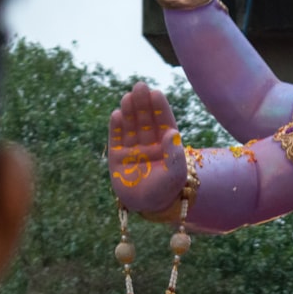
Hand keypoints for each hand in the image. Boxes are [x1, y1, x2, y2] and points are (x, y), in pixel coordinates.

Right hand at [108, 82, 187, 213]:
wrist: (148, 207)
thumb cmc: (166, 190)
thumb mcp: (175, 173)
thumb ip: (174, 153)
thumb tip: (171, 132)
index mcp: (166, 145)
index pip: (163, 122)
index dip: (159, 108)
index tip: (156, 93)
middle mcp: (149, 144)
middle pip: (145, 120)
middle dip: (143, 103)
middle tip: (140, 86)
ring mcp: (133, 149)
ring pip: (131, 126)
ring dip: (129, 111)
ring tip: (128, 97)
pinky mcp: (117, 157)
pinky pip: (117, 138)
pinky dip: (116, 127)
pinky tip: (117, 114)